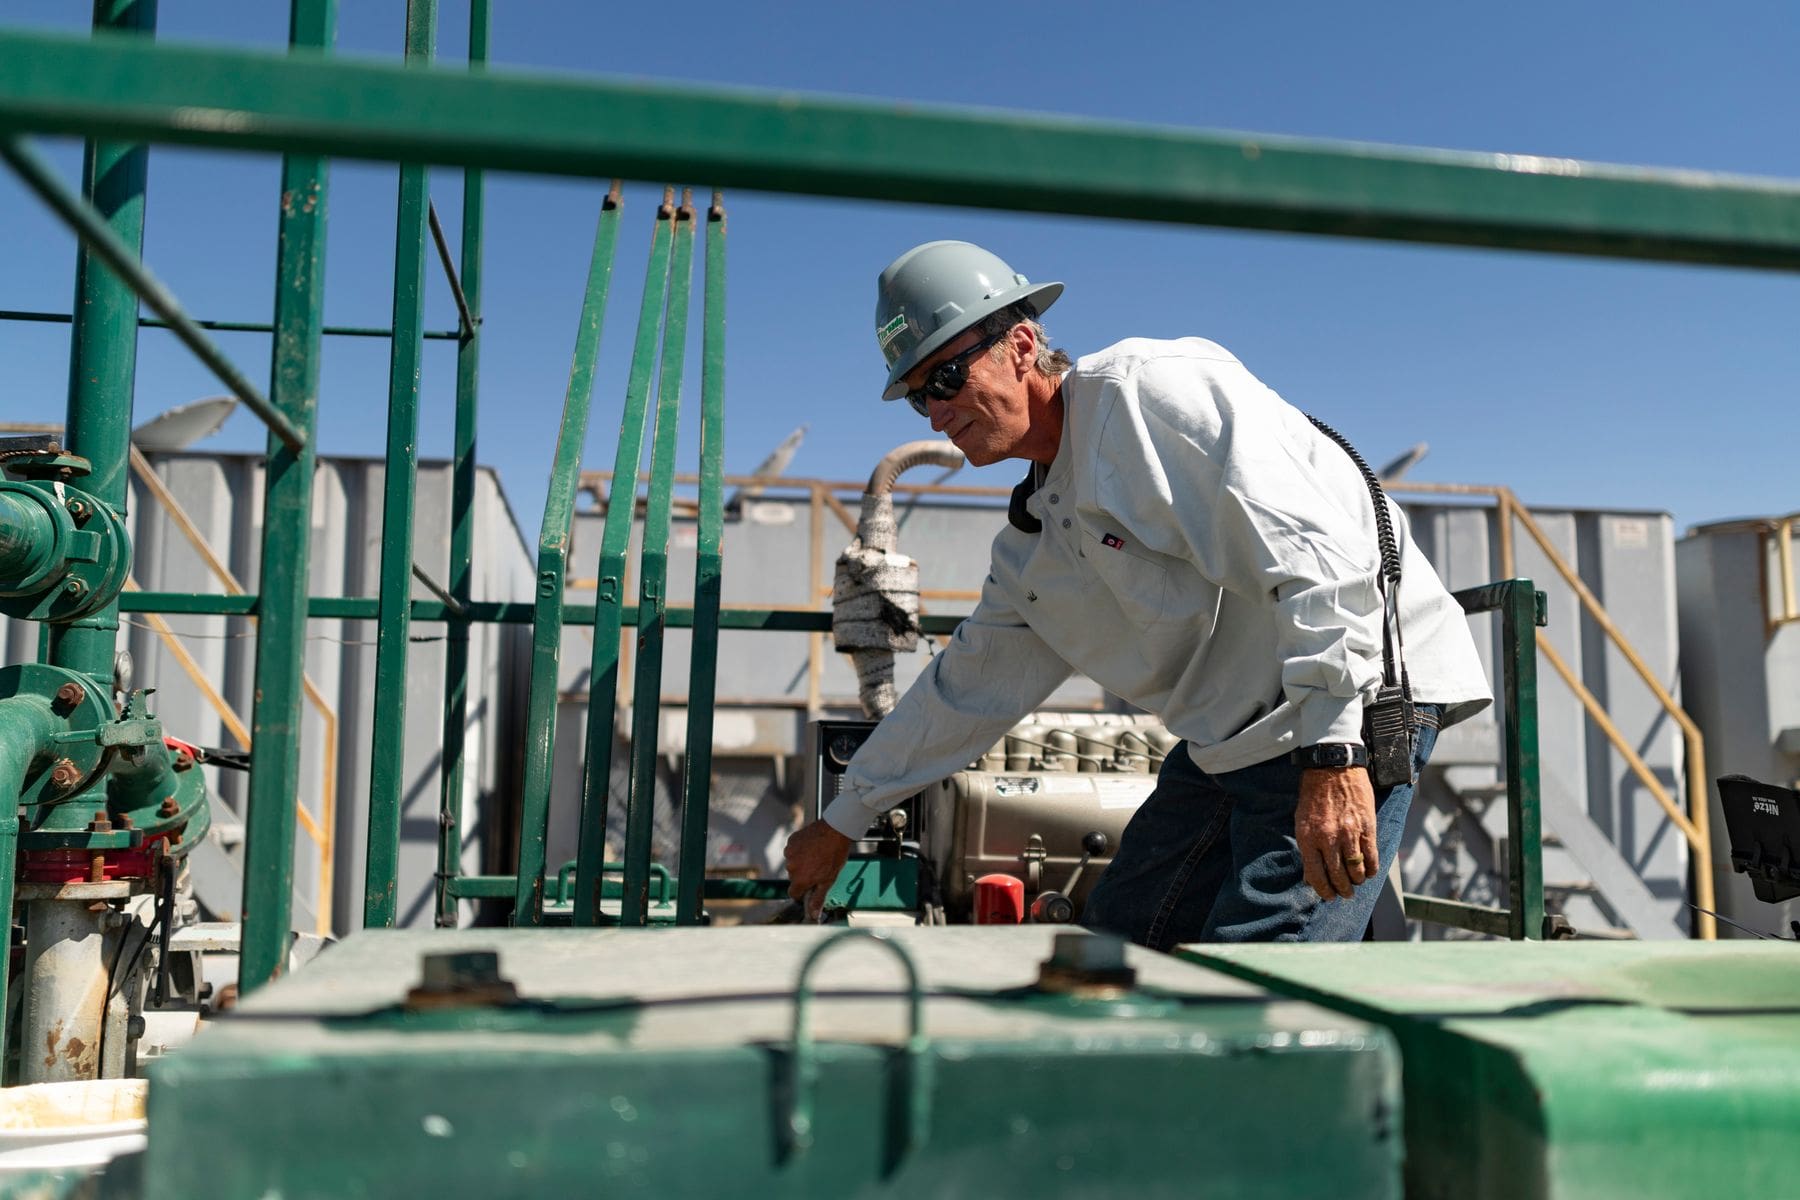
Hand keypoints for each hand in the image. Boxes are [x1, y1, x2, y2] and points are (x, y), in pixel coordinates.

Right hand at [784, 820, 851, 921]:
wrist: (835, 830)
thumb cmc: (835, 855)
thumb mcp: (829, 880)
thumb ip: (818, 898)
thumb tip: (813, 915)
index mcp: (801, 879)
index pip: (793, 893)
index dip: (803, 891)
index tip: (811, 885)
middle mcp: (791, 867)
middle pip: (794, 877)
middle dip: (803, 875)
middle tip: (818, 867)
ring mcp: (790, 853)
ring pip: (793, 863)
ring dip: (801, 861)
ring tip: (816, 855)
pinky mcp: (791, 841)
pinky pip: (792, 850)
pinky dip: (799, 850)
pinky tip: (812, 846)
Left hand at [1295, 766, 1378, 900]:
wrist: (1332, 769)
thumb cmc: (1314, 795)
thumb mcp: (1301, 821)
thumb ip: (1307, 848)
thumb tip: (1310, 875)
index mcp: (1308, 839)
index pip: (1316, 876)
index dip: (1323, 890)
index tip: (1328, 896)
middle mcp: (1328, 839)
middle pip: (1338, 877)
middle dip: (1342, 890)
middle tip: (1345, 894)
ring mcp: (1349, 834)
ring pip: (1356, 870)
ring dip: (1357, 881)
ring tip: (1356, 882)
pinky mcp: (1366, 828)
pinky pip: (1371, 857)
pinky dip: (1371, 869)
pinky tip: (1369, 872)